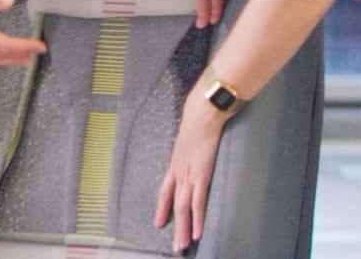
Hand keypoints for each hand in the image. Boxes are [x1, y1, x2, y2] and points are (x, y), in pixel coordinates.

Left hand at [155, 90, 228, 252]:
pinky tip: (198, 233)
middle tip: (174, 244)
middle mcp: (178, 172)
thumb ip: (190, 145)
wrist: (201, 115)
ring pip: (183, 209)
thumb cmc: (198, 120)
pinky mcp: (200, 176)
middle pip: (173, 204)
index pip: (165, 190)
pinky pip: (197, 203)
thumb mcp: (189, 135)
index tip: (158, 221)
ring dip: (183, 229)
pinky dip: (197, 220)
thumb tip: (195, 144)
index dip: (161, 207)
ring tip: (182, 245)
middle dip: (174, 226)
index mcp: (175, 163)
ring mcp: (188, 175)